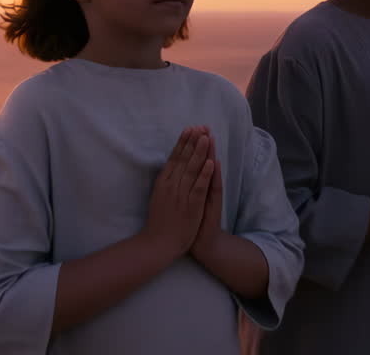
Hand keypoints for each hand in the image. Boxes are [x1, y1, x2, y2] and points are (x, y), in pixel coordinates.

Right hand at [142, 126, 212, 258]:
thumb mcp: (157, 196)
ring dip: (200, 152)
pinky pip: (199, 187)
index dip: (183, 143)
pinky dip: (205, 174)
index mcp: (163, 182)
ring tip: (206, 137)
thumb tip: (169, 167)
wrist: (158, 243)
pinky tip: (211, 163)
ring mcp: (181, 195)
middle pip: (184, 159)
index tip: (190, 129)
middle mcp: (171, 185)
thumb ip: (164, 182)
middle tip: (200, 126)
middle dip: (193, 142)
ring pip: (192, 169)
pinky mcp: (191, 206)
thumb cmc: (159, 221)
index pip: (174, 158)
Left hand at [190, 132, 223, 260]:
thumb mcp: (186, 200)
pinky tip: (214, 164)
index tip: (193, 128)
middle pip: (204, 162)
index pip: (196, 160)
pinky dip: (212, 176)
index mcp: (196, 185)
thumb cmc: (191, 222)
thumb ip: (185, 182)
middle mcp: (205, 187)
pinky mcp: (212, 207)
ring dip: (209, 154)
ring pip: (209, 172)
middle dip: (203, 144)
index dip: (194, 144)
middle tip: (204, 127)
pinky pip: (213, 189)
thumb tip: (179, 166)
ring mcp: (210, 196)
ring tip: (209, 138)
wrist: (203, 244)